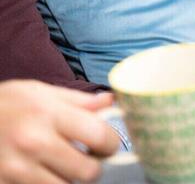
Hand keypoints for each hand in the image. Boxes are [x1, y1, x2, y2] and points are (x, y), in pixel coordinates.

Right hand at [0, 80, 119, 182]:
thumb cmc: (6, 104)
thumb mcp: (40, 92)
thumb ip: (79, 101)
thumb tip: (112, 102)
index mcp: (48, 114)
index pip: (101, 136)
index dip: (111, 143)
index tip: (106, 143)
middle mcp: (34, 143)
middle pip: (88, 172)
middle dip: (92, 166)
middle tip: (86, 158)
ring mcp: (17, 170)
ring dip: (69, 179)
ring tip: (60, 164)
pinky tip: (42, 172)